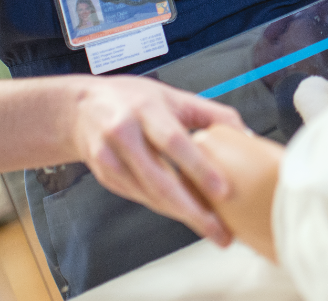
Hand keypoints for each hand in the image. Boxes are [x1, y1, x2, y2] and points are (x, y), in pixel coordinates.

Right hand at [70, 76, 244, 242]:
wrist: (82, 107)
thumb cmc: (133, 100)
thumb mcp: (174, 96)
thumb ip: (211, 113)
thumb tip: (245, 135)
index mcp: (147, 109)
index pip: (175, 141)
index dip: (199, 168)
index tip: (222, 191)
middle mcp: (125, 132)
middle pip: (160, 179)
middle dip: (192, 210)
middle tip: (219, 231)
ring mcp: (110, 156)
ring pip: (149, 195)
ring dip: (181, 214)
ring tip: (211, 229)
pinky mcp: (104, 175)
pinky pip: (140, 197)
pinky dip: (164, 207)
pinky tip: (183, 213)